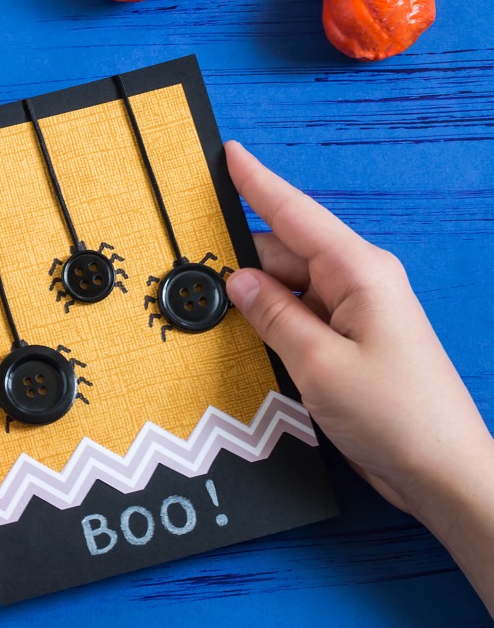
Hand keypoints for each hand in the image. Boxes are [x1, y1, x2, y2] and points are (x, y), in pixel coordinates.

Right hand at [224, 141, 493, 613]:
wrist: (441, 474)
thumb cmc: (396, 416)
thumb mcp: (319, 364)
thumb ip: (274, 317)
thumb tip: (237, 281)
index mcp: (359, 273)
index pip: (296, 215)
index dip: (258, 183)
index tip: (229, 153)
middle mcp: (357, 285)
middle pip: (282, 256)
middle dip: (237, 261)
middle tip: (186, 266)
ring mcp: (353, 316)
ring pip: (284, 292)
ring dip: (251, 302)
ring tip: (206, 312)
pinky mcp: (346, 347)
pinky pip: (295, 321)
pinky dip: (268, 327)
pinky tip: (241, 338)